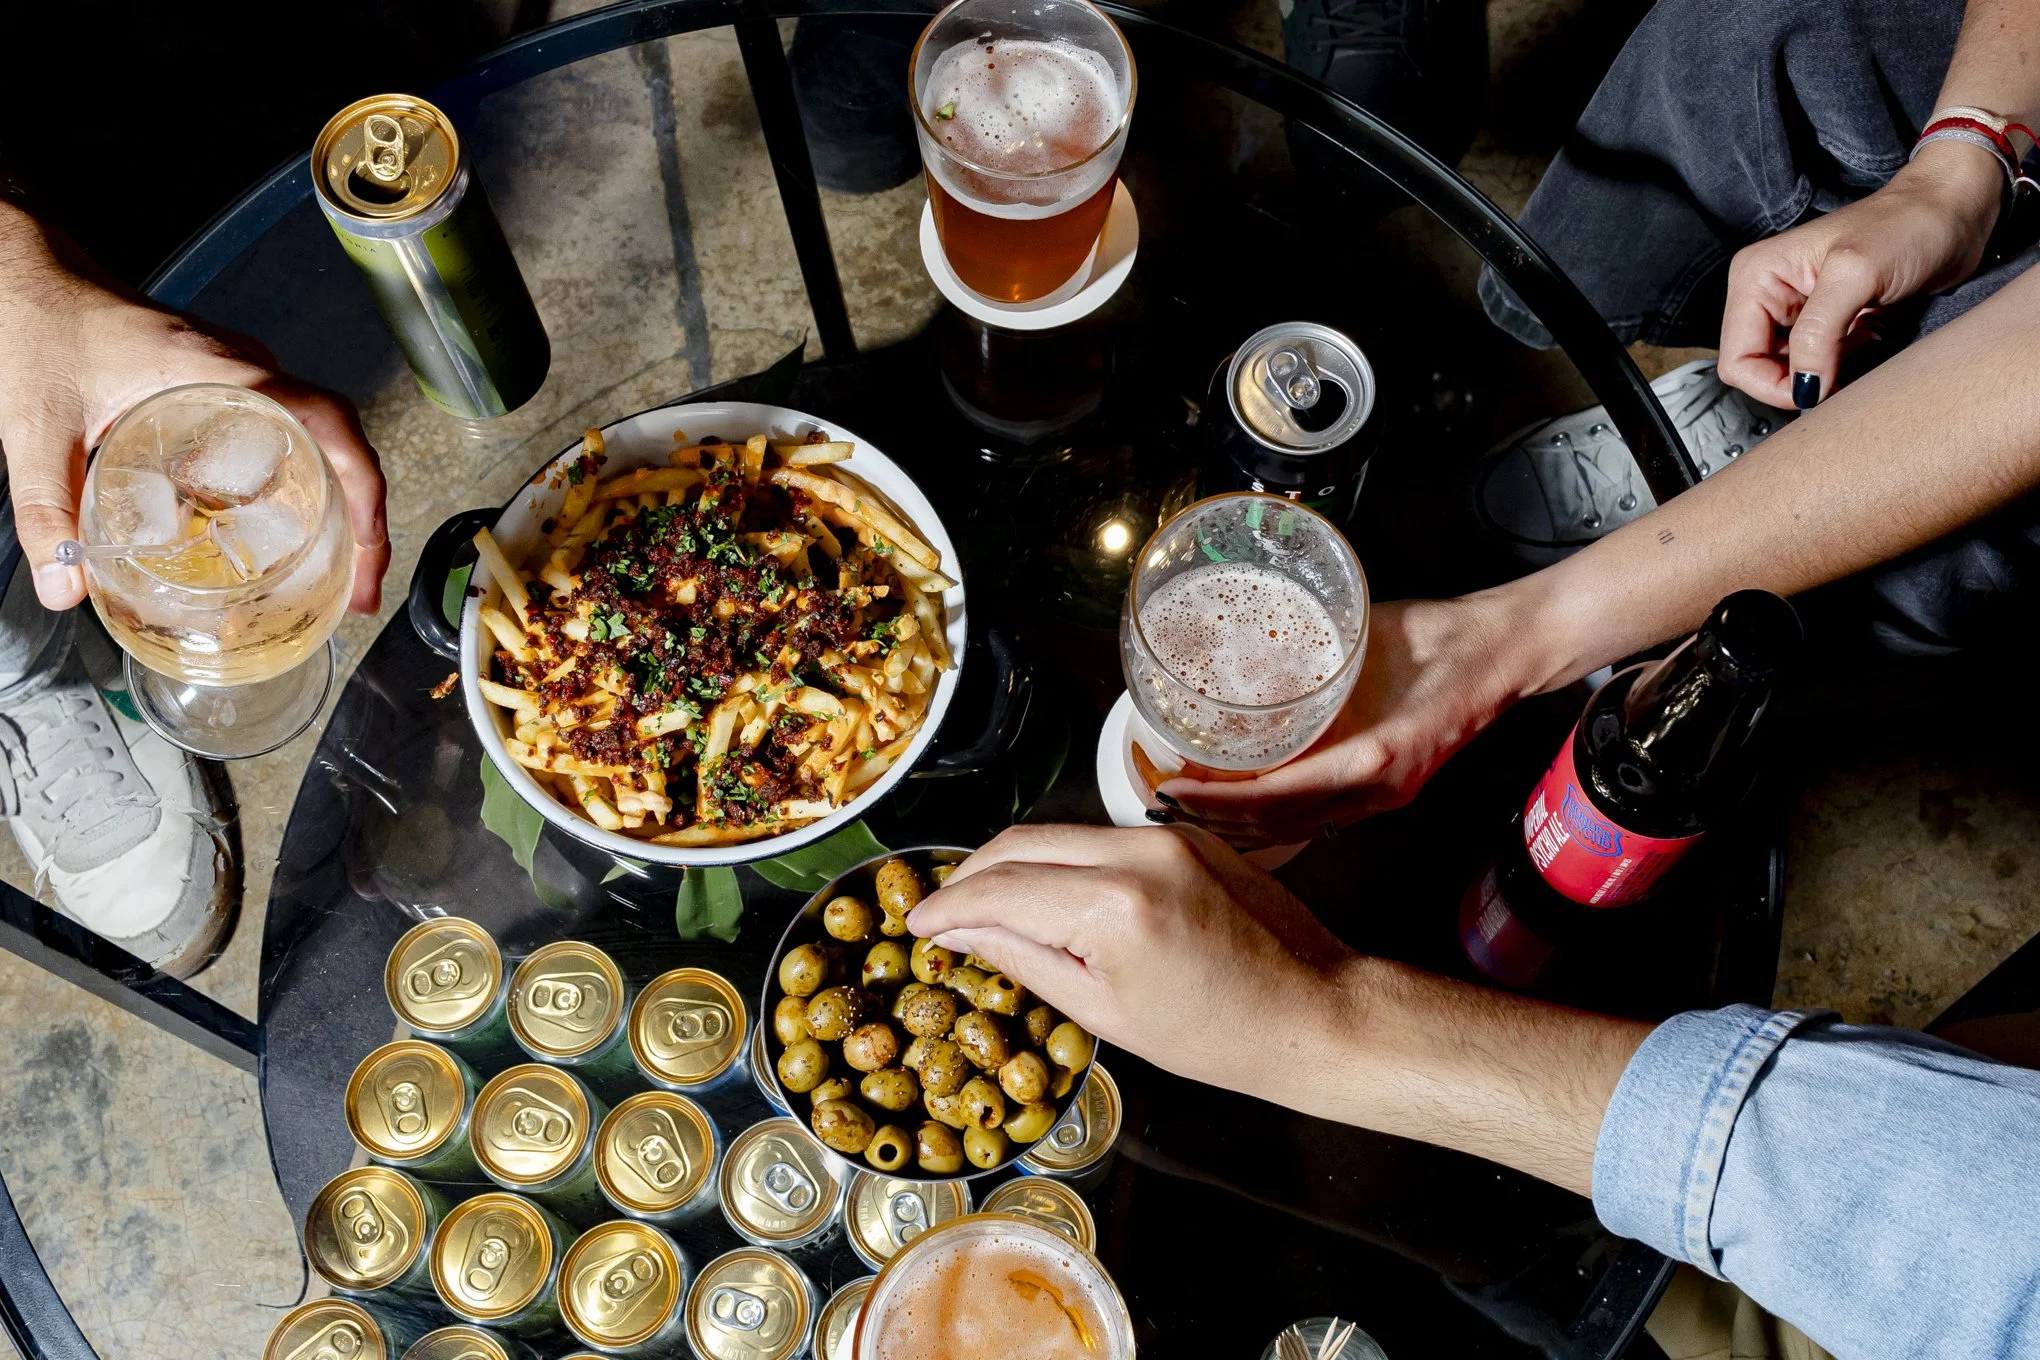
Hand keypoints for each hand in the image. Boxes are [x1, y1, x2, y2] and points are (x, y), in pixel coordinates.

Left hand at [0, 208, 388, 611]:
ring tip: (336, 571)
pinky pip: (287, 436)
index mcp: (219, 372)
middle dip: (364, 519)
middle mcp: (246, 371)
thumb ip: (45, 510)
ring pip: (320, 442)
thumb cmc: (41, 328)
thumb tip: (65, 588)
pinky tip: (280, 534)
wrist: (29, 279)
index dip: (364, 485)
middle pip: (339, 443)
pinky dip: (303, 487)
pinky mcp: (226, 387)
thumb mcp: (36, 427)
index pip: (327, 420)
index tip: (368, 544)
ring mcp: (242, 376)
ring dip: (341, 505)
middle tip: (359, 587)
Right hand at [906, 823, 1355, 1101]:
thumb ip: (1023, 960)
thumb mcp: (1103, 1012)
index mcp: (1113, 906)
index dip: (948, 905)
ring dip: (1015, 863)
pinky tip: (1049, 895)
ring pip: (1059, 833)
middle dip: (971, 873)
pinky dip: (1064, 860)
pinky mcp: (1185, 832)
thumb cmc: (1216, 1034)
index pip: (1001, 889)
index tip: (916, 923)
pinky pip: (1101, 836)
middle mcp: (1136, 851)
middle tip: (941, 910)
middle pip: (1022, 841)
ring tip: (986, 906)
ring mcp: (1165, 834)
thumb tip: (959, 933)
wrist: (1313, 1010)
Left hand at [1158, 592, 1542, 843]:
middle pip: (1278, 826)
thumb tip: (1243, 663)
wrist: (1500, 654)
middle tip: (1163, 803)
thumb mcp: (1359, 642)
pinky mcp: (1387, 793)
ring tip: (1191, 813)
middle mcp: (1375, 791)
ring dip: (1241, 828)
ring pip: (1297, 830)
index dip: (1218, 799)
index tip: (1174, 787)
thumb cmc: (1439, 638)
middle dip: (1216, 821)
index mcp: (1370, 756)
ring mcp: (1383, 798)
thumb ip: (1307, 663)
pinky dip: (1274, 820)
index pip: (1275, 796)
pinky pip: (1319, 820)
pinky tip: (1245, 812)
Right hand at [1717, 141, 2004, 408]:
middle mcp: (1768, 293)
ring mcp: (1795, 308)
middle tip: (1843, 375)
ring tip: (1860, 347)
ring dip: (1824, 375)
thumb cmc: (1911, 223)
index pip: (1738, 359)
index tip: (1818, 392)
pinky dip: (1840, 366)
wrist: (1956, 210)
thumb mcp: (1857, 275)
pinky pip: (1816, 363)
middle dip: (1800, 382)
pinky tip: (1865, 342)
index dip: (1773, 385)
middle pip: (1758, 370)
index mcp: (1757, 277)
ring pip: (1788, 371)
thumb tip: (1802, 389)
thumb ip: (1818, 334)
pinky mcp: (1824, 319)